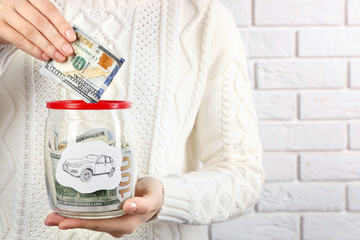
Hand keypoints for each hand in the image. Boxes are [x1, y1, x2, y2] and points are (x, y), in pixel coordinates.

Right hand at [0, 0, 75, 61]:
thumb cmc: (15, 11)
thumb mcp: (30, 8)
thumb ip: (45, 19)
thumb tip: (64, 36)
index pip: (49, 10)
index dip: (62, 24)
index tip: (71, 37)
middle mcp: (15, 2)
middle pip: (41, 22)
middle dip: (57, 39)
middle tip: (67, 50)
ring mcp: (5, 13)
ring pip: (31, 33)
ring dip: (47, 47)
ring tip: (58, 56)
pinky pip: (19, 40)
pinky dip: (34, 50)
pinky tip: (43, 55)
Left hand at [45, 177, 162, 237]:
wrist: (156, 194)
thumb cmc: (154, 194)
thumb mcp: (152, 197)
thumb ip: (142, 203)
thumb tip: (128, 206)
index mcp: (126, 223)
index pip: (99, 224)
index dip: (80, 223)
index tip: (63, 223)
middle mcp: (117, 225)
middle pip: (91, 223)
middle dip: (69, 221)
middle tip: (51, 218)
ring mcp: (113, 221)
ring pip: (90, 220)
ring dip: (72, 218)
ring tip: (53, 214)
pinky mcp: (110, 215)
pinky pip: (94, 215)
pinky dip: (81, 212)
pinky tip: (69, 208)